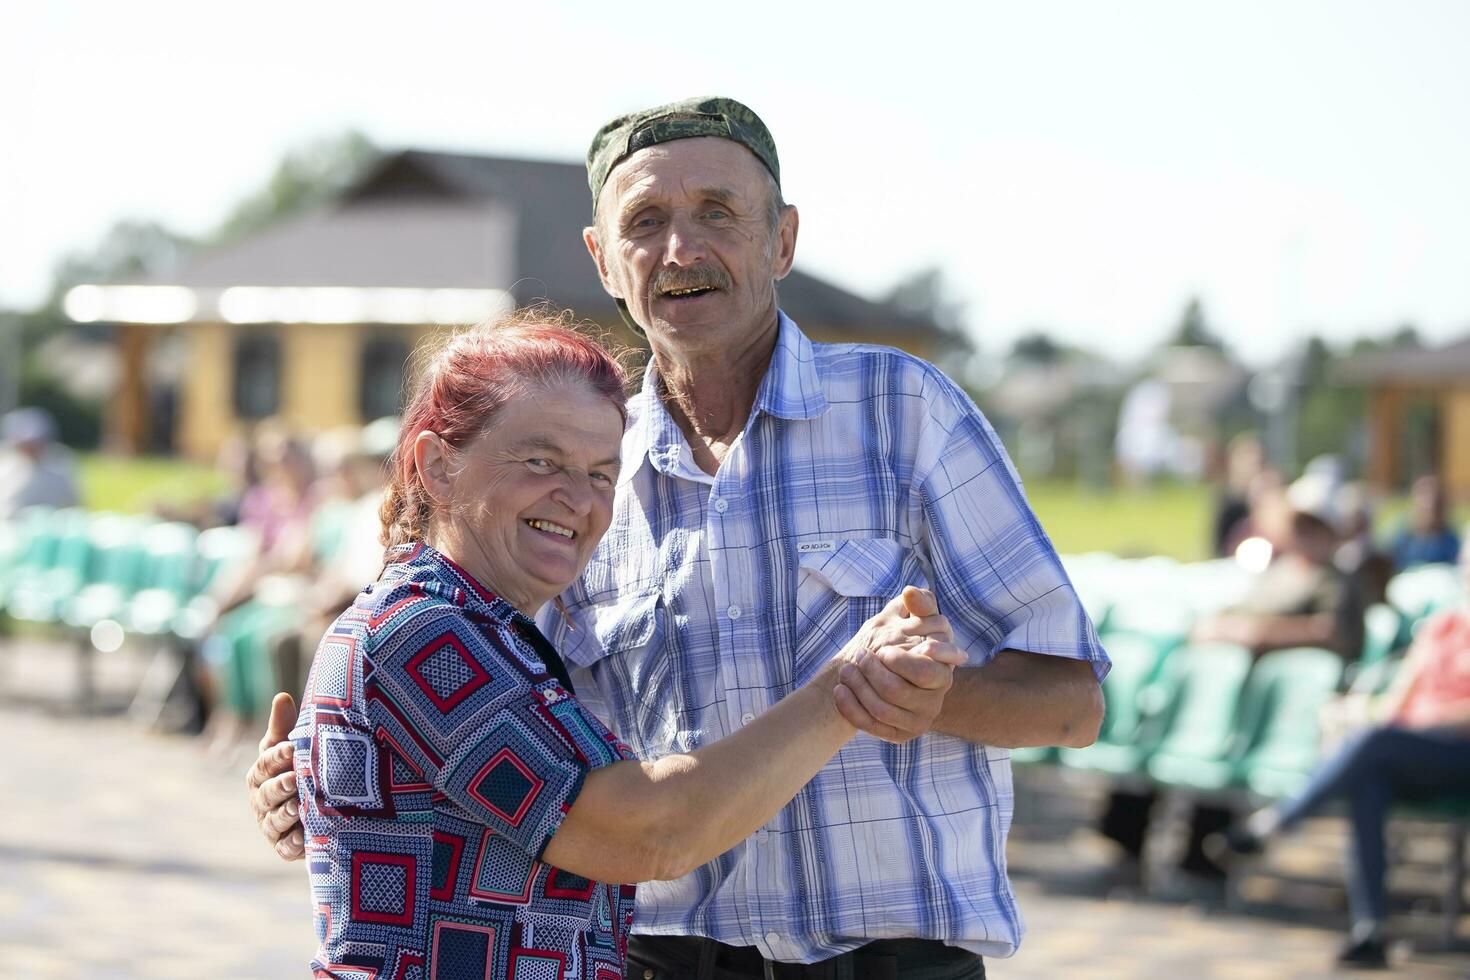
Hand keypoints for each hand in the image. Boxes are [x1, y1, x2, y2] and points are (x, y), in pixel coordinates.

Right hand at [247, 692, 302, 859]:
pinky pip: (285, 847)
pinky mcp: (284, 847)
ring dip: (286, 814)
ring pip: (275, 820)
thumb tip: (282, 696)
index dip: (276, 756)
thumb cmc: (299, 767)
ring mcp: (271, 825)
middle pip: (267, 794)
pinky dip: (293, 842)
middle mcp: (262, 800)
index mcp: (261, 774)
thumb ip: (284, 726)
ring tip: (300, 807)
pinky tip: (303, 837)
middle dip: (280, 786)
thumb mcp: (291, 746)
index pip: (265, 764)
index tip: (292, 748)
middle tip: (295, 779)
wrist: (321, 805)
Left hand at [832, 587, 965, 741]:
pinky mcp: (898, 734)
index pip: (926, 672)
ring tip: (846, 668)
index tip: (883, 649)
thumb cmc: (903, 642)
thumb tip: (910, 592)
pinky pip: (871, 726)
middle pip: (897, 691)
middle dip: (872, 671)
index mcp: (942, 673)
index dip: (902, 661)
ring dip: (857, 687)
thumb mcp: (913, 619)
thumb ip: (919, 604)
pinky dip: (850, 708)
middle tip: (859, 654)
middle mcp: (934, 701)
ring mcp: (917, 720)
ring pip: (881, 709)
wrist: (888, 676)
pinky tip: (840, 690)